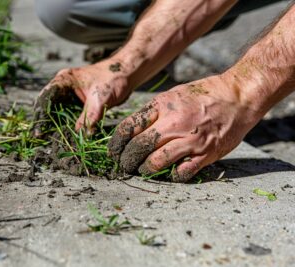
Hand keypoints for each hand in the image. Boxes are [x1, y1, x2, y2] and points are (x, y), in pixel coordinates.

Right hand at [33, 60, 131, 135]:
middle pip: (48, 106)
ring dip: (54, 124)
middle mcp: (64, 87)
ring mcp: (70, 95)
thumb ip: (89, 117)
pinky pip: (68, 115)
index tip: (39, 131)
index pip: (46, 98)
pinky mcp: (78, 102)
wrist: (127, 74)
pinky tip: (63, 135)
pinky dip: (66, 124)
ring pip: (57, 111)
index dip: (41, 115)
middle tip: (40, 138)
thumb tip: (81, 135)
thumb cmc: (113, 79)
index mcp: (64, 80)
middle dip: (44, 122)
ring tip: (48, 139)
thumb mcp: (100, 99)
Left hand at [108, 75, 261, 181]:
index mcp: (162, 106)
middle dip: (126, 160)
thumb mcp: (172, 95)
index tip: (113, 151)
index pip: (128, 127)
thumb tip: (133, 129)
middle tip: (124, 165)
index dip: (116, 143)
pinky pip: (181, 172)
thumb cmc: (203, 94)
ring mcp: (190, 140)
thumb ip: (153, 112)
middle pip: (139, 147)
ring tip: (141, 170)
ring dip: (145, 169)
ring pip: (156, 162)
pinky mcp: (205, 154)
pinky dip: (171, 176)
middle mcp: (173, 123)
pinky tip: (168, 174)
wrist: (238, 96)